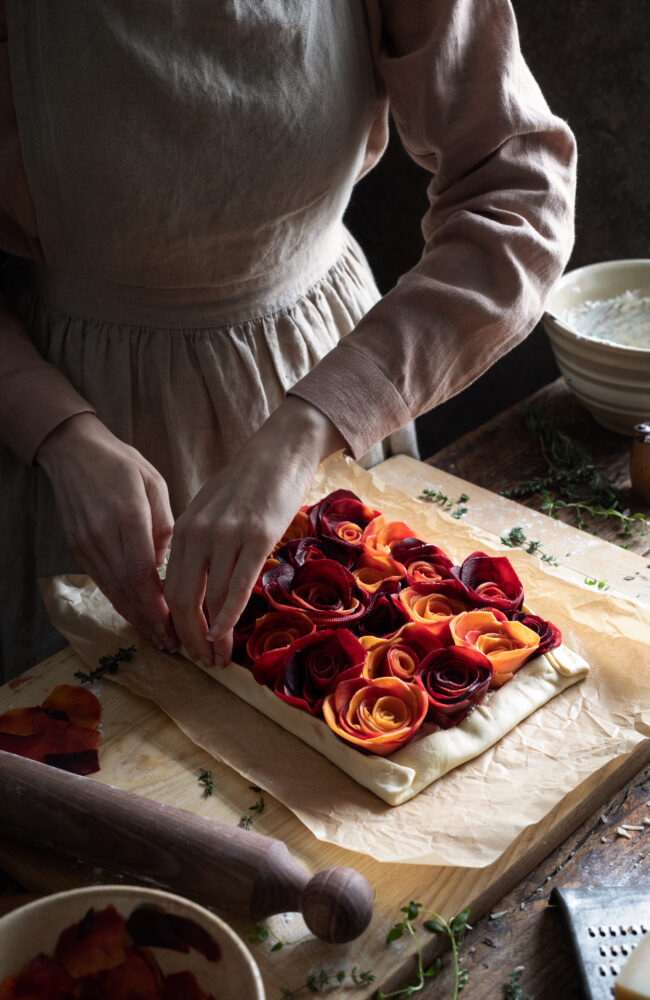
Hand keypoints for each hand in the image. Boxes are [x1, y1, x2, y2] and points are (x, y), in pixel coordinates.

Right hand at [36, 413, 175, 649]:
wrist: (73, 451)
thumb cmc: (122, 463)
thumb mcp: (154, 484)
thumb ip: (165, 526)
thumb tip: (170, 566)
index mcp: (127, 514)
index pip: (141, 573)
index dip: (157, 605)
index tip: (175, 625)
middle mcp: (102, 533)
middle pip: (126, 589)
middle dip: (150, 621)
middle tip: (172, 643)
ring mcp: (85, 542)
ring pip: (111, 590)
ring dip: (135, 617)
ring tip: (158, 637)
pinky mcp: (76, 547)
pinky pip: (101, 581)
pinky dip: (120, 601)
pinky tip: (137, 614)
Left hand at [165, 397, 344, 669]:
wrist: (280, 450)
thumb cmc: (248, 482)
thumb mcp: (210, 511)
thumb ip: (198, 544)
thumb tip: (194, 586)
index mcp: (184, 529)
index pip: (169, 589)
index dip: (175, 625)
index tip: (185, 646)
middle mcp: (198, 534)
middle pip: (183, 599)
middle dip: (189, 638)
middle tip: (200, 662)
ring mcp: (227, 535)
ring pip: (209, 599)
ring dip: (211, 637)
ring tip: (218, 658)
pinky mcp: (256, 537)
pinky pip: (237, 586)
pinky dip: (227, 617)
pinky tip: (224, 636)